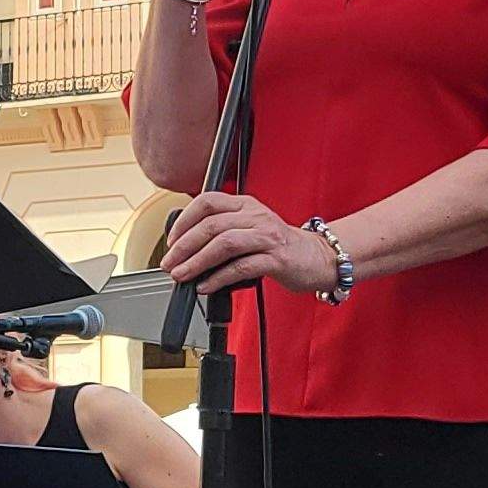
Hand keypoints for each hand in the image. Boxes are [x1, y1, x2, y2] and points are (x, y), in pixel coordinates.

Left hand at [162, 192, 338, 297]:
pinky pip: (242, 267)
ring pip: (224, 244)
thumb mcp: (250, 228)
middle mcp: (255, 216)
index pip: (207, 202)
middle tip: (169, 263)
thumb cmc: (278, 246)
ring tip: (182, 275)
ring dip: (197, 261)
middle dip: (184, 246)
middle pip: (211, 225)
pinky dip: (219, 278)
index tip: (171, 241)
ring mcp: (267, 236)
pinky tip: (205, 286)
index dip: (184, 220)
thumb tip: (185, 251)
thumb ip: (223, 231)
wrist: (318, 258)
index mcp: (245, 205)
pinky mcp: (277, 259)